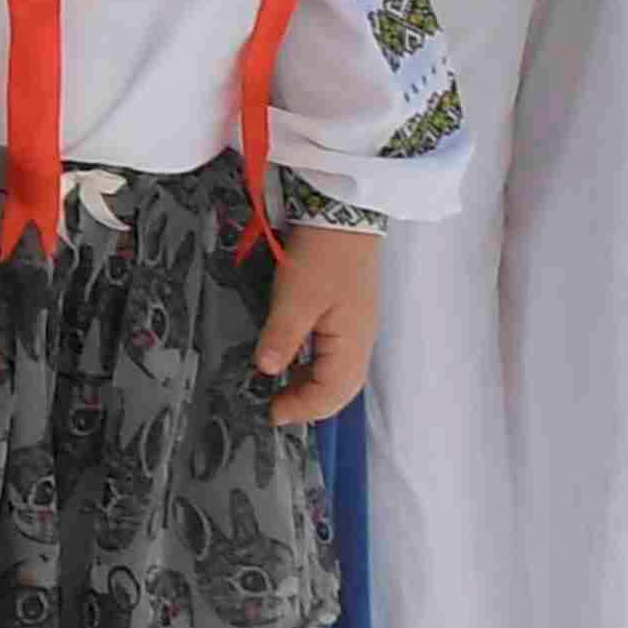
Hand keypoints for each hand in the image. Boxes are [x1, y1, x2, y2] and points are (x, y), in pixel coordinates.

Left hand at [252, 221, 382, 424]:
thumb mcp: (295, 297)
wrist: (342, 214)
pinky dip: (314, 366)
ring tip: (279, 388)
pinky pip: (335, 354)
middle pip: (341, 389)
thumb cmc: (322, 256)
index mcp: (353, 344)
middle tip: (274, 406)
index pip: (332, 394)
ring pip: (338, 373)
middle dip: (310, 404)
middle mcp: (361, 342)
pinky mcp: (349, 314)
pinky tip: (292, 359)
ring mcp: (358, 328)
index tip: (270, 413)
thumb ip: (282, 337)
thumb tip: (266, 371)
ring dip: (312, 386)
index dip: (302, 409)